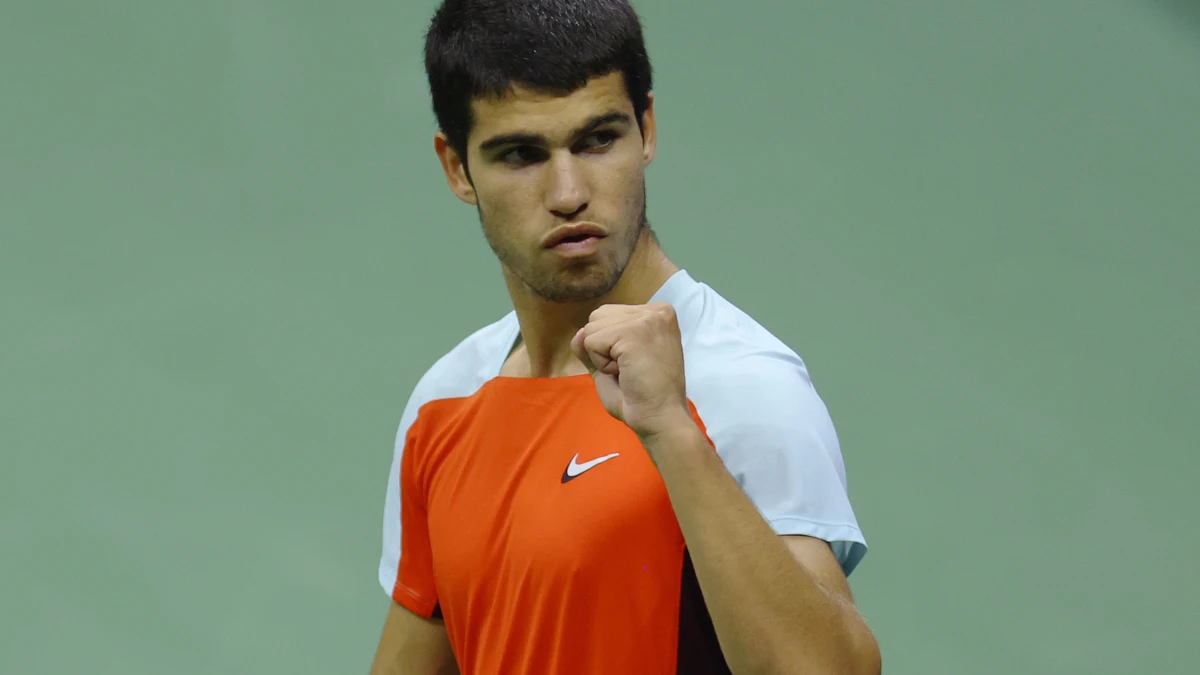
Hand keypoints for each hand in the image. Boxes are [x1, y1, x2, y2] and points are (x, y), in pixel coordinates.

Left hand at [570, 302, 692, 439]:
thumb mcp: (612, 363)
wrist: (660, 419)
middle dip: (603, 347)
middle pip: (597, 316)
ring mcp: (646, 320)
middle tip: (630, 369)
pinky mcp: (634, 332)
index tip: (635, 364)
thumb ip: (593, 345)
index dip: (610, 345)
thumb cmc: (641, 396)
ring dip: (601, 357)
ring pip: (591, 328)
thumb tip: (578, 334)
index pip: (609, 314)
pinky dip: (601, 364)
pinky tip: (625, 373)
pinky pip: (591, 342)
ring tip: (628, 371)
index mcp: (657, 314)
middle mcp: (656, 311)